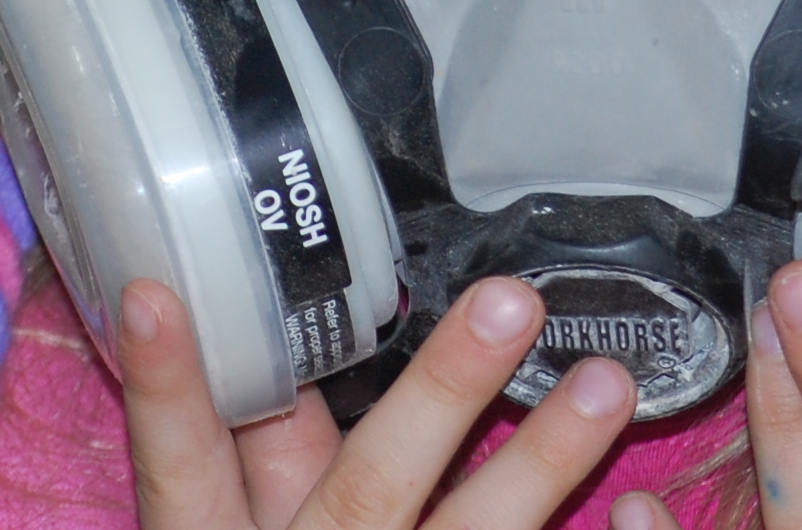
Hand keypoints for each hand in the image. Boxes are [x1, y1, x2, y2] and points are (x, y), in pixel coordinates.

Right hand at [120, 276, 639, 529]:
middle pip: (367, 492)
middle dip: (440, 395)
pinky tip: (646, 516)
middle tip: (511, 300)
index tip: (155, 294)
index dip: (168, 389)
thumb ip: (270, 468)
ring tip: (608, 384)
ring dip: (539, 467)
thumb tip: (291, 351)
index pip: (182, 470)